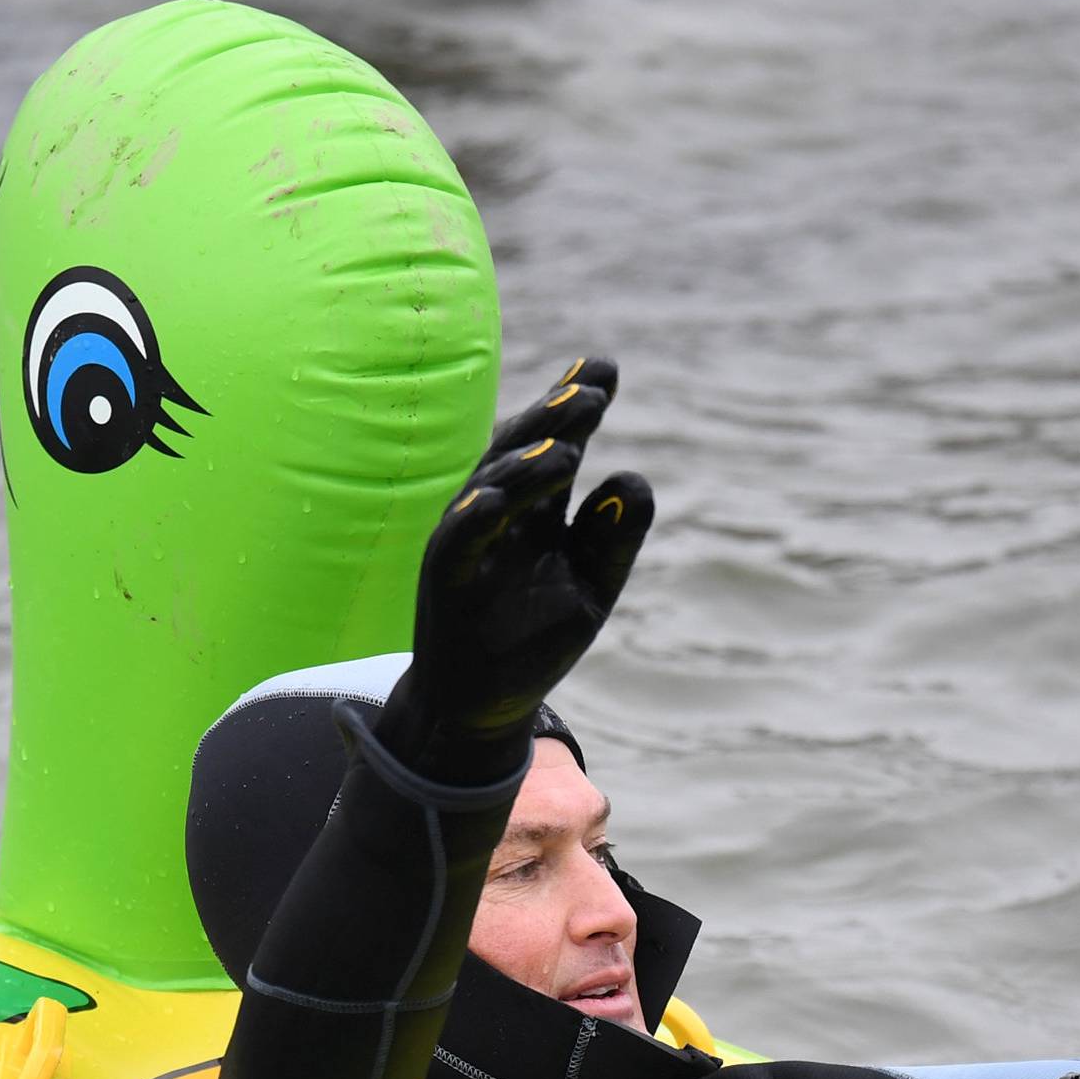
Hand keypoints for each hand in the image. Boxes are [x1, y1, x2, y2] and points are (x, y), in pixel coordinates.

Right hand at [397, 357, 653, 742]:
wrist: (481, 707)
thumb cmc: (533, 642)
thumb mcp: (591, 588)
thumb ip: (614, 538)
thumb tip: (633, 478)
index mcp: (536, 510)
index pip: (556, 444)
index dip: (577, 406)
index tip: (606, 371)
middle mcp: (498, 514)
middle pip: (522, 450)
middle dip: (555, 418)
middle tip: (594, 393)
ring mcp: (468, 541)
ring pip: (491, 486)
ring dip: (525, 463)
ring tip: (567, 448)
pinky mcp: (446, 578)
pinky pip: (459, 540)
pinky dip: (478, 515)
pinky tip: (500, 497)